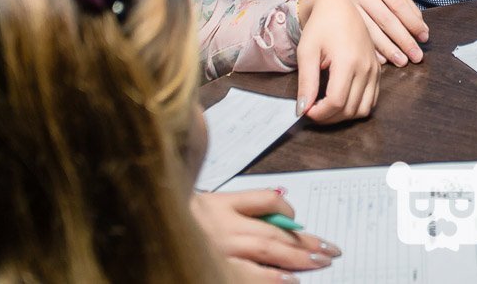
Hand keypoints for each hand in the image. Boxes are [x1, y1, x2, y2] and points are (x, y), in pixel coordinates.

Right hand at [191, 189, 340, 279]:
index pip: (265, 200)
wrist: (147, 232)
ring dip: (295, 258)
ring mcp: (218, 251)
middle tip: (328, 250)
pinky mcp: (215, 268)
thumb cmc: (183, 223)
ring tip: (317, 264)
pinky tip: (288, 282)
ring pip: (265, 251)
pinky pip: (247, 275)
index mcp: (221, 205)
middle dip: (304, 242)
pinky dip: (270, 278)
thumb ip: (243, 207)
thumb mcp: (209, 206)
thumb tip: (283, 212)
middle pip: (272, 231)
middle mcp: (222, 227)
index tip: (300, 221)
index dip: (288, 210)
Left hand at [295, 0, 381, 122]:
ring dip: (343, 115)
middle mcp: (366, 68)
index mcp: (348, 61)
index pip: (336, 101)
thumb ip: (306, 82)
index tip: (305, 110)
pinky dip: (356, 107)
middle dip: (328, 117)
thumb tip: (302, 109)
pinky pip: (372, 100)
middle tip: (311, 109)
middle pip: (349, 109)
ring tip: (325, 107)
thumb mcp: (307, 51)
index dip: (318, 113)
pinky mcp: (378, 71)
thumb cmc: (320, 26)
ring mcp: (375, 70)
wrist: (340, 8)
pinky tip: (340, 99)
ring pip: (363, 109)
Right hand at [316, 0, 427, 65]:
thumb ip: (406, 5)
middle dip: (404, 40)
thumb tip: (422, 29)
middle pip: (386, 20)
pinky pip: (357, 37)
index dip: (413, 23)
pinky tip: (383, 60)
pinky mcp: (338, 18)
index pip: (399, 5)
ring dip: (389, 49)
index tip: (424, 38)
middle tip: (417, 56)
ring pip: (371, 31)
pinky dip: (372, 50)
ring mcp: (348, 5)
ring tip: (402, 61)